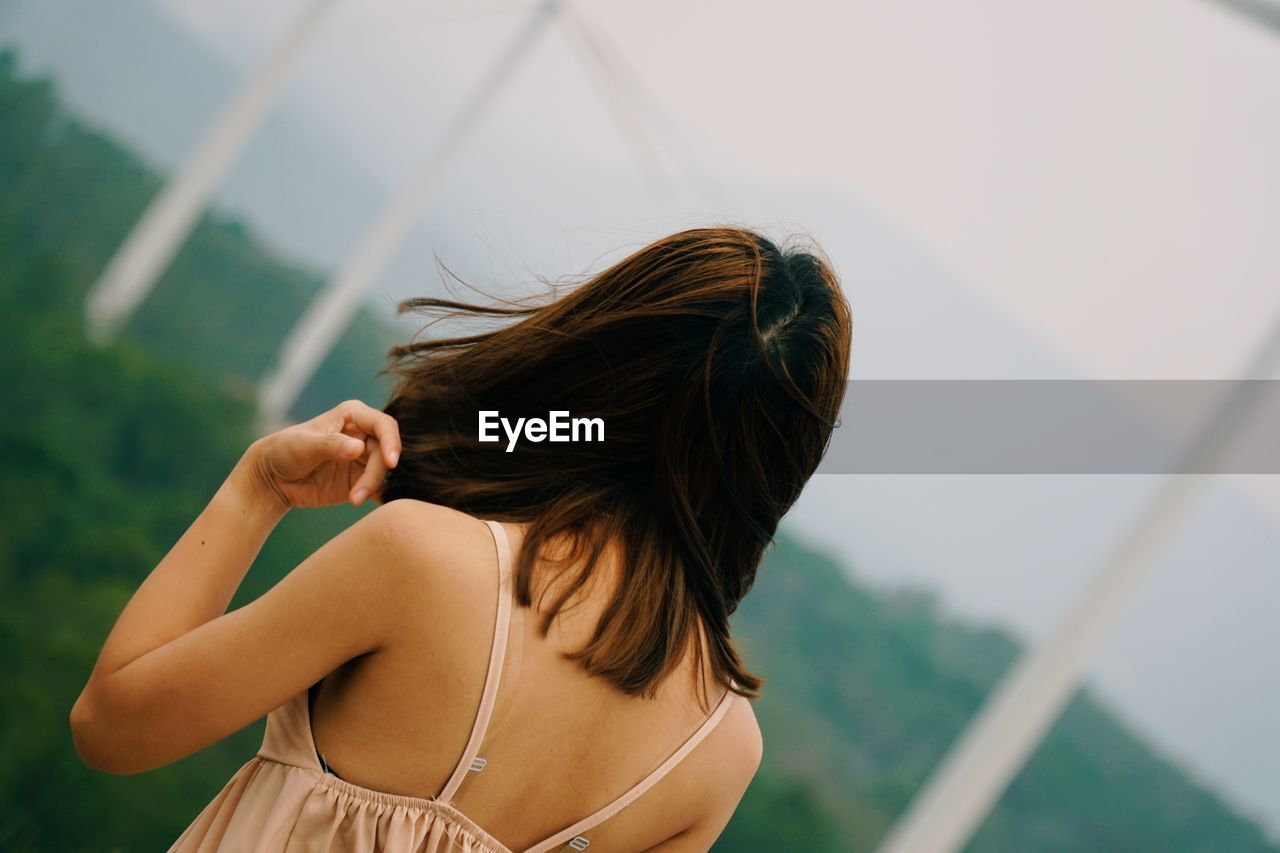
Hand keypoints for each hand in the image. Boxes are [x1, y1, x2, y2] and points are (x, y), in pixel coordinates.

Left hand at [242, 400, 401, 510]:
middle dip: (376, 474)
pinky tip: (373, 506)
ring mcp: (364, 460)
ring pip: (384, 473)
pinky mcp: (362, 482)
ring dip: (374, 488)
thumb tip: (359, 448)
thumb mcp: (304, 445)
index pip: (384, 425)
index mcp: (353, 416)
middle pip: (385, 453)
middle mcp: (364, 436)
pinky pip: (380, 489)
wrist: (273, 479)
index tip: (390, 463)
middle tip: (357, 495)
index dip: (392, 442)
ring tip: (354, 501)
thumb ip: (331, 445)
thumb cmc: (285, 450)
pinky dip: (382, 497)